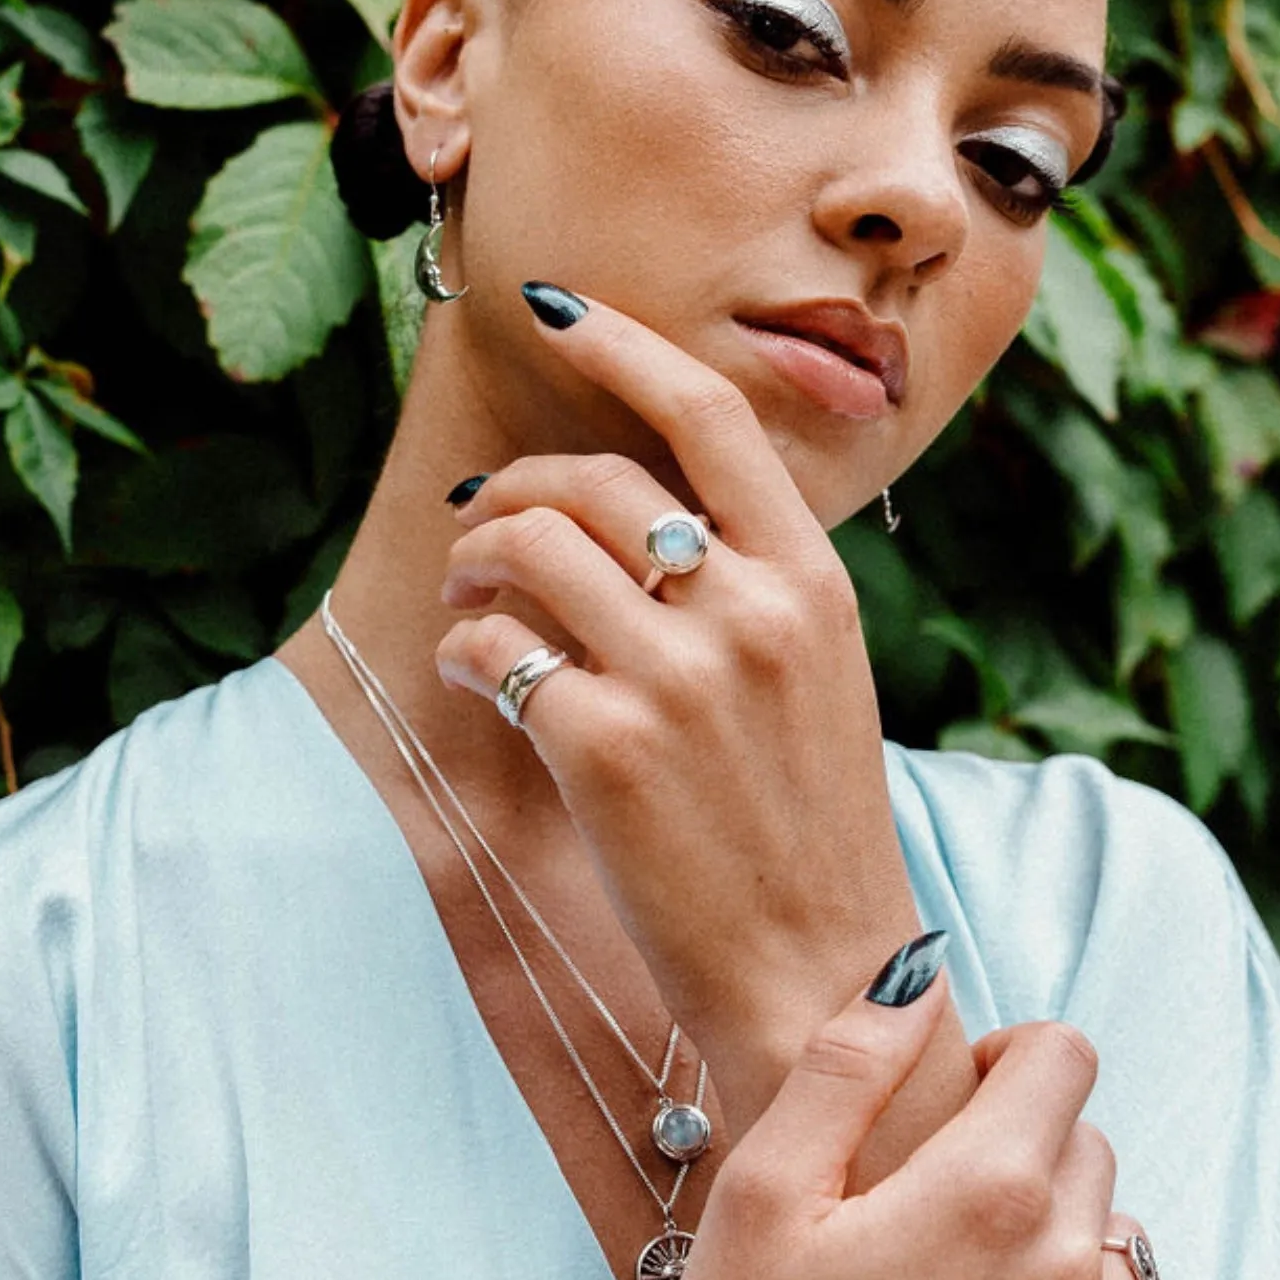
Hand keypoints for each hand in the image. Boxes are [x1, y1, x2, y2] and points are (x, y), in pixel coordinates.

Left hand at [433, 286, 930, 1123]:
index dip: (624, 344)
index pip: (711, 414)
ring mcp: (679, 680)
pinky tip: (467, 673)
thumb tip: (647, 503)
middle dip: (516, 485)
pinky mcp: (605, 750)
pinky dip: (459, 649)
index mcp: (813, 580)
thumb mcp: (819, 671)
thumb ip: (753, 576)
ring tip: (465, 600)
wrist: (820, 973)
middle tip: (484, 520)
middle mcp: (751, 611)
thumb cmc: (808, 820)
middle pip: (595, 481)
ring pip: (528, 550)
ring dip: (473, 562)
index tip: (557, 306)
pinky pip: (492, 650)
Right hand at [644, 968, 1168, 1279]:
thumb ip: (846, 1063)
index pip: (1063, 1055)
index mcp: (989, 1195)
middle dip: (1021, 1142)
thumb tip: (918, 969)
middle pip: (1087, 1142)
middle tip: (926, 1200)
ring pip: (1117, 1239)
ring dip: (1055, 1234)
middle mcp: (1069, 1276)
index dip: (1002, 1057)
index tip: (947, 1100)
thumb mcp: (763, 1192)